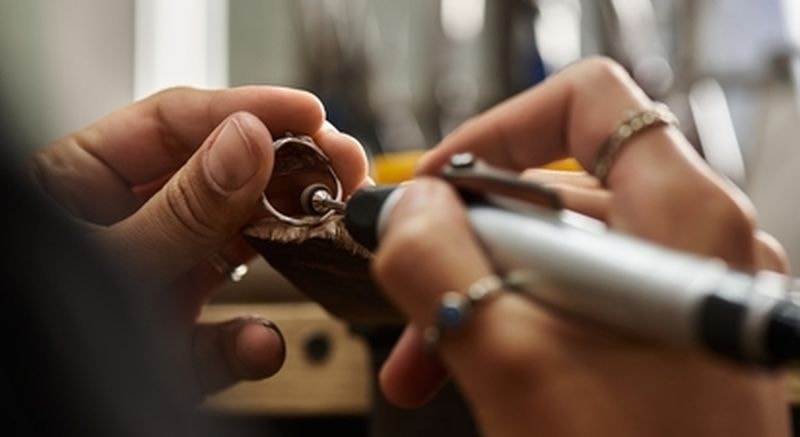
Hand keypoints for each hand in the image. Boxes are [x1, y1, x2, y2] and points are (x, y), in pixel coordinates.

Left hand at [31, 86, 368, 396]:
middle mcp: (129, 223)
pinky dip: (249, 342)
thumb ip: (182, 208)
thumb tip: (248, 144)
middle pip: (224, 176)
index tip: (308, 113)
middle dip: (288, 169)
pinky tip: (257, 344)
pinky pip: (225, 330)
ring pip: (237, 245)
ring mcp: (157, 276)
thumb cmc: (39, 337)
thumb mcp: (110, 263)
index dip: (248, 109)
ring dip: (287, 242)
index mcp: (84, 182)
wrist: (20, 435)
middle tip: (341, 164)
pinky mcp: (175, 333)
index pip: (176, 123)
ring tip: (326, 227)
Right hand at [373, 57, 789, 435]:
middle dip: (463, 240)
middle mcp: (689, 245)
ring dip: (475, 292)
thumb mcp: (512, 361)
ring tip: (422, 356)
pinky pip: (568, 300)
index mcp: (681, 219)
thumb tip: (405, 209)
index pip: (586, 103)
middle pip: (553, 188)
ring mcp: (673, 294)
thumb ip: (438, 263)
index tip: (437, 185)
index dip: (499, 131)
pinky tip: (469, 370)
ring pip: (551, 254)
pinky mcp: (656, 338)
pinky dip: (511, 322)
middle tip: (410, 290)